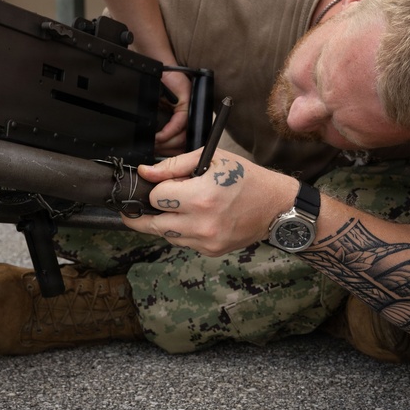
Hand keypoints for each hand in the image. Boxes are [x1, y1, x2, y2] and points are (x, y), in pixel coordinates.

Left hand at [121, 148, 298, 256]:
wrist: (275, 206)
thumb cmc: (245, 178)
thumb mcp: (212, 159)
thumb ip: (174, 166)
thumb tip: (145, 172)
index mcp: (202, 196)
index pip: (157, 197)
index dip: (157, 188)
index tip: (162, 183)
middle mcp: (202, 223)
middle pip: (153, 224)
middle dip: (143, 214)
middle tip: (133, 209)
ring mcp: (207, 240)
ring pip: (167, 235)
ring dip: (163, 222)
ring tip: (172, 209)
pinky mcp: (211, 250)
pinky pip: (183, 243)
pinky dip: (181, 231)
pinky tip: (192, 219)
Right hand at [154, 71, 192, 155]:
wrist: (160, 71)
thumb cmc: (160, 89)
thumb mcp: (159, 111)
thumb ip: (161, 127)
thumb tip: (155, 147)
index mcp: (187, 121)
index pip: (185, 143)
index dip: (175, 153)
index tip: (163, 159)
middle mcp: (191, 117)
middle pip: (185, 143)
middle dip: (169, 151)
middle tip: (155, 154)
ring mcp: (191, 110)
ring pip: (183, 136)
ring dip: (167, 143)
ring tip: (154, 145)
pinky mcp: (187, 103)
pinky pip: (179, 123)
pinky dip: (168, 132)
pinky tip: (159, 137)